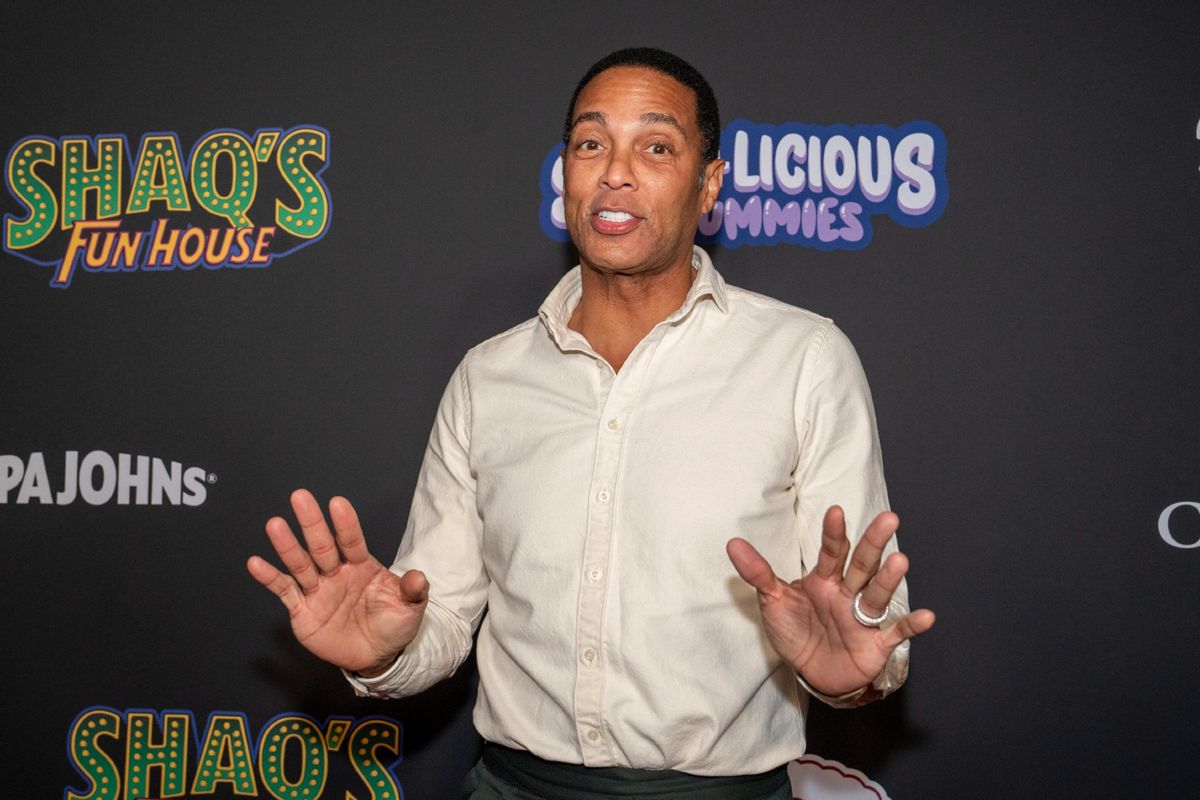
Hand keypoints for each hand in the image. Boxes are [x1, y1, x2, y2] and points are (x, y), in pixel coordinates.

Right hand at [246, 489, 428, 675]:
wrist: (376, 656)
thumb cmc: (393, 624)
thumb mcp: (410, 608)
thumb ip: (413, 591)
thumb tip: (420, 577)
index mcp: (362, 566)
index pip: (352, 541)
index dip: (345, 524)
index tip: (337, 503)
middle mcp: (337, 573)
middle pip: (322, 545)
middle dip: (312, 523)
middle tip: (300, 497)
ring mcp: (318, 590)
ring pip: (301, 564)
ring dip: (287, 546)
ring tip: (275, 525)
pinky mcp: (303, 611)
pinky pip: (285, 591)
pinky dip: (270, 578)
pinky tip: (256, 563)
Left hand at [726, 505, 934, 696]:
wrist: (810, 672)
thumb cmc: (795, 630)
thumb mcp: (773, 601)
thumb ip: (758, 573)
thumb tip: (732, 543)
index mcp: (824, 580)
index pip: (831, 552)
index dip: (833, 534)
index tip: (835, 512)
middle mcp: (847, 594)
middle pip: (862, 565)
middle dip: (873, 543)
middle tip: (889, 519)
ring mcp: (863, 618)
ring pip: (877, 594)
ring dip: (889, 579)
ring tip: (900, 561)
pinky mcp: (875, 644)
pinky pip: (895, 633)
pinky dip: (910, 626)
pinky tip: (927, 617)